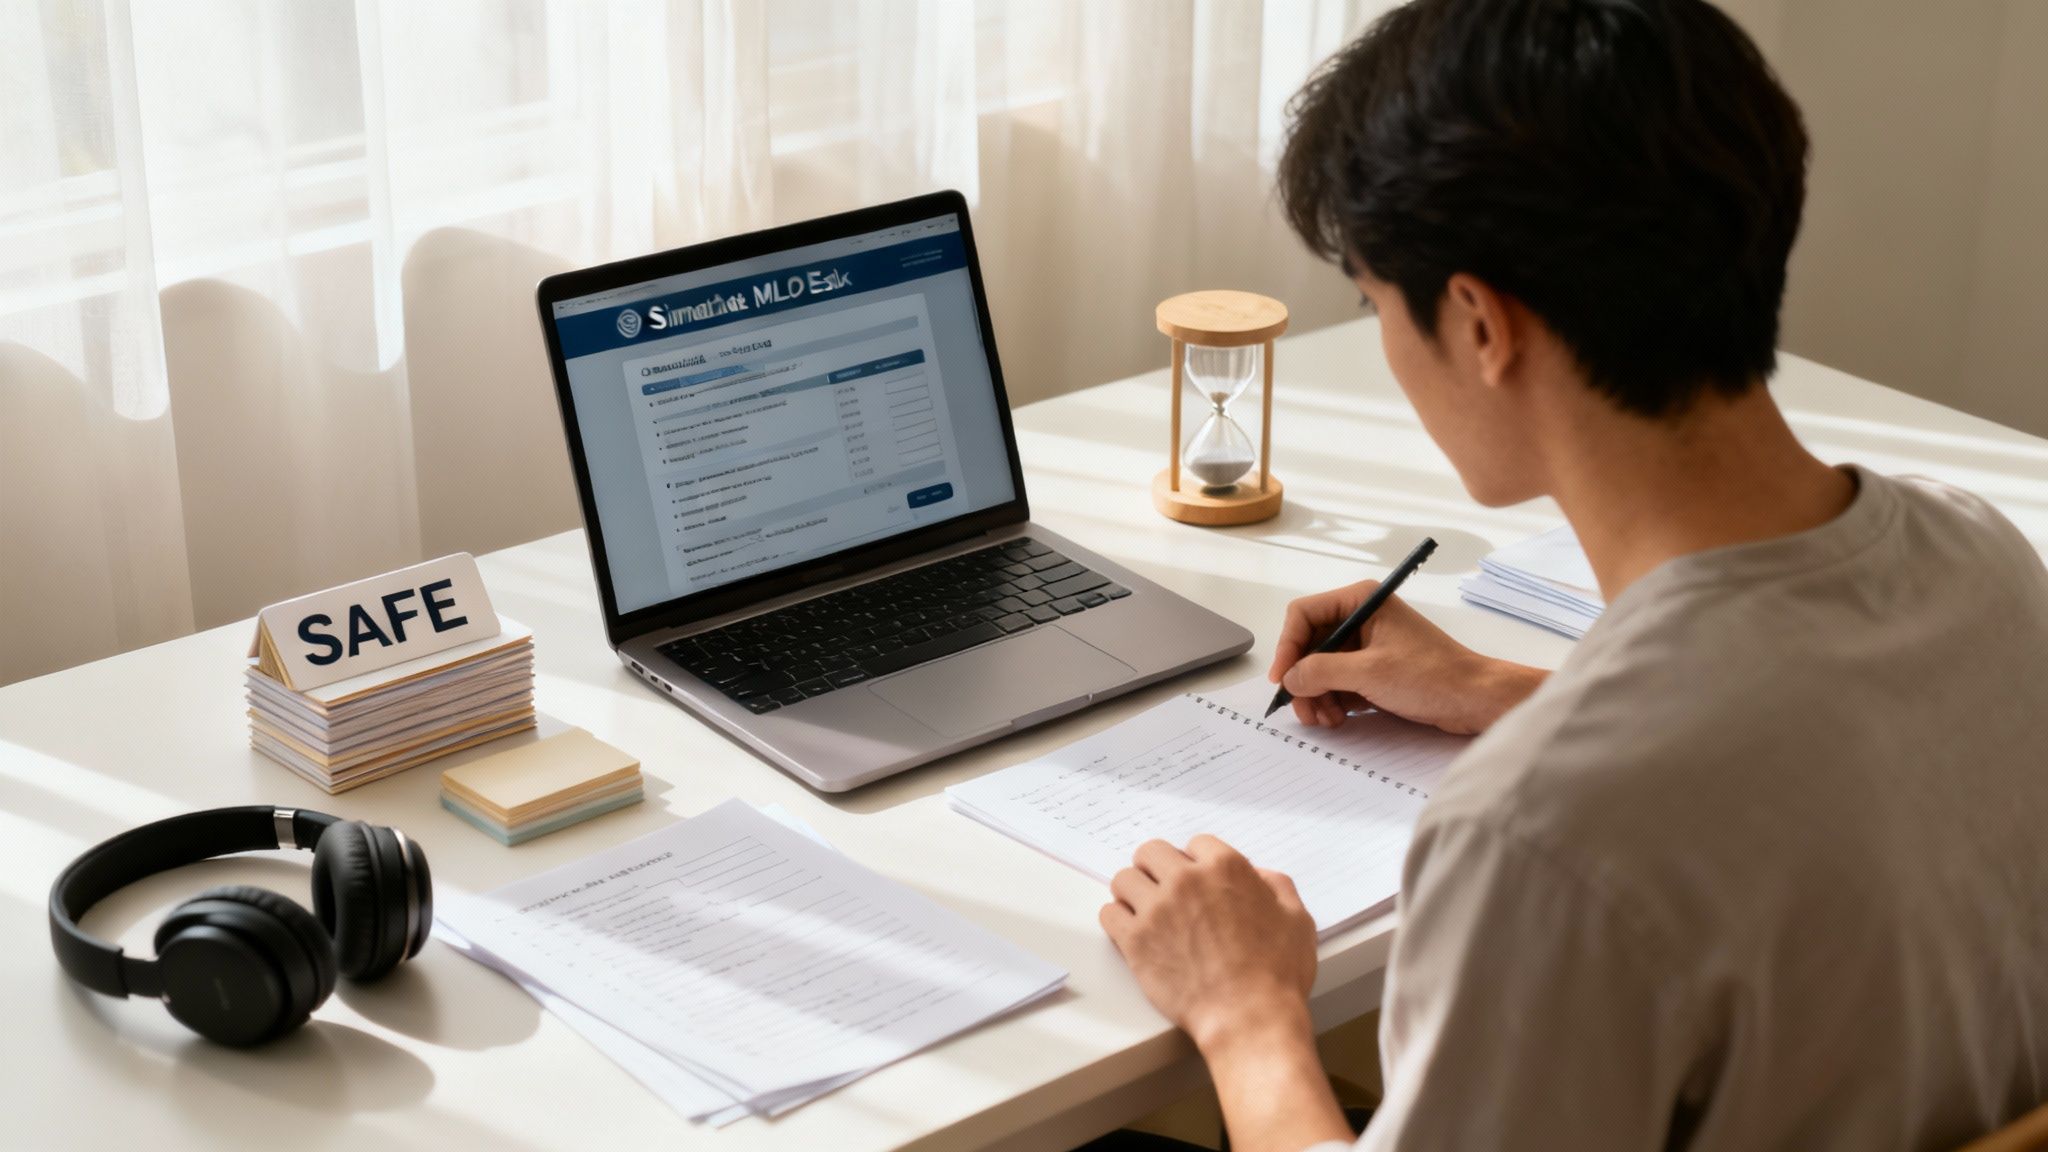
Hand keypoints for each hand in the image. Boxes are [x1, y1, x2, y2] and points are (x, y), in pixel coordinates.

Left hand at [1098, 836, 1317, 1053]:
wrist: (1248, 1017)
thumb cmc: (1276, 974)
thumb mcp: (1296, 919)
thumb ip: (1277, 887)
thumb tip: (1260, 877)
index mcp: (1225, 867)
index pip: (1196, 843)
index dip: (1197, 862)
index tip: (1196, 879)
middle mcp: (1186, 880)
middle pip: (1151, 852)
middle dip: (1157, 867)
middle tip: (1163, 889)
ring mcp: (1157, 909)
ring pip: (1124, 879)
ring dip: (1133, 891)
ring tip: (1145, 910)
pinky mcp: (1135, 940)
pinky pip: (1108, 913)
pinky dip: (1118, 919)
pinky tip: (1132, 931)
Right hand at [1268, 580, 1544, 734]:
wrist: (1474, 700)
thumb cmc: (1431, 676)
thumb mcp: (1369, 673)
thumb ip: (1320, 671)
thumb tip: (1289, 679)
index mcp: (1361, 601)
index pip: (1303, 615)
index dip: (1287, 647)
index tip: (1282, 680)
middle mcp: (1361, 617)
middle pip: (1309, 644)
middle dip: (1303, 679)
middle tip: (1304, 710)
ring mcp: (1368, 644)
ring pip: (1321, 667)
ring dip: (1316, 695)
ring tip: (1326, 719)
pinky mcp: (1375, 668)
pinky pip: (1339, 681)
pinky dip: (1333, 700)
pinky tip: (1338, 718)